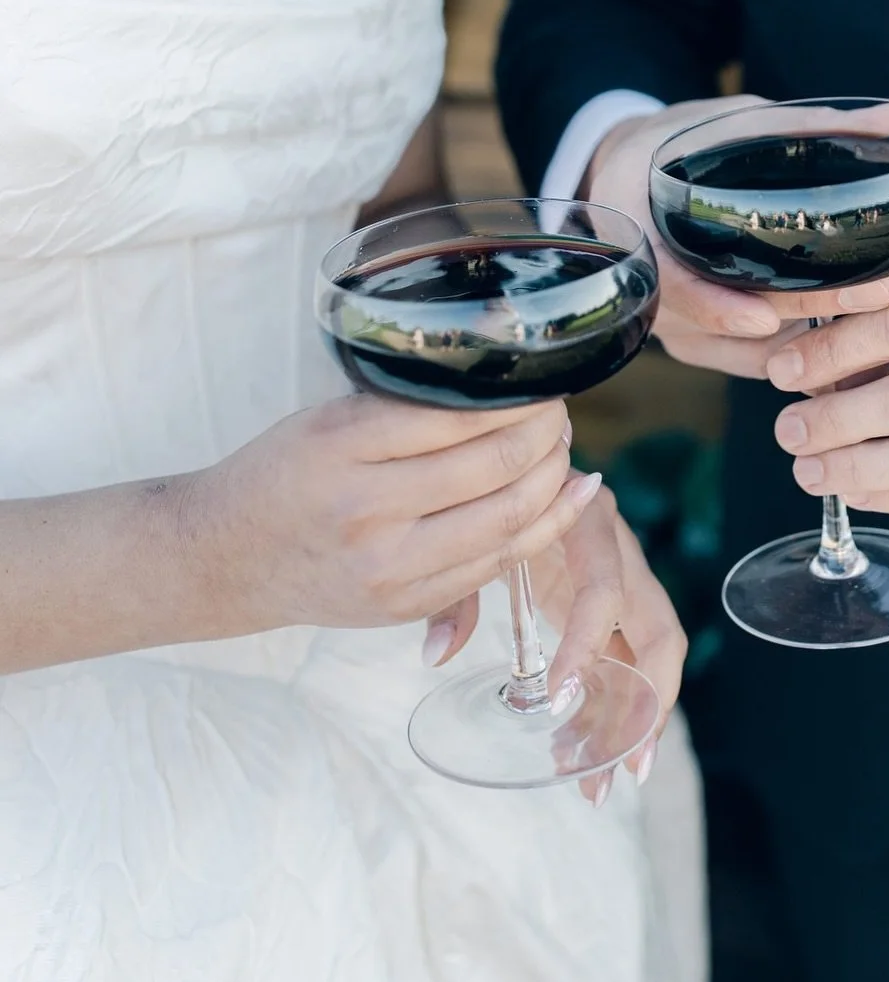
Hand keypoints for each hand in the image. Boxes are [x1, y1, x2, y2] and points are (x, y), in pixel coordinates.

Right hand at [189, 394, 599, 635]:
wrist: (225, 557)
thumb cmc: (284, 474)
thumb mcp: (327, 420)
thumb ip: (405, 410)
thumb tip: (502, 386)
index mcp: (343, 445)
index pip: (461, 416)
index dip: (518, 397)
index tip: (541, 377)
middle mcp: (367, 510)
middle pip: (496, 467)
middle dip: (545, 433)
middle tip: (558, 409)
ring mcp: (388, 567)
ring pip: (507, 519)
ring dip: (553, 478)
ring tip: (562, 447)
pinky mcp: (404, 605)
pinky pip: (495, 564)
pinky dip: (544, 528)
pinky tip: (570, 497)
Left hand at [427, 486, 685, 802]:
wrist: (506, 458)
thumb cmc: (487, 495)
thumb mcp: (468, 535)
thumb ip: (453, 592)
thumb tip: (436, 655)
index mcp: (586, 524)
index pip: (603, 592)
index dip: (588, 645)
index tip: (559, 699)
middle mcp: (619, 555)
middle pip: (658, 634)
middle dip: (648, 705)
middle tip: (625, 768)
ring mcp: (622, 585)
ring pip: (650, 659)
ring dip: (634, 721)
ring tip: (602, 782)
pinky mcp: (612, 609)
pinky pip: (627, 662)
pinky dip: (613, 709)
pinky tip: (587, 754)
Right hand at [585, 99, 888, 376]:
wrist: (628, 181)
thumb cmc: (678, 146)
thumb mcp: (725, 123)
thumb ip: (805, 125)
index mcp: (639, 231)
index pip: (671, 284)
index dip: (714, 306)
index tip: (763, 319)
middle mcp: (652, 290)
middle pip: (731, 318)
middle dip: (807, 309)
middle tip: (876, 293)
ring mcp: (673, 325)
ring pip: (747, 352)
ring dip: (810, 341)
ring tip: (879, 315)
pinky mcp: (697, 344)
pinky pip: (751, 362)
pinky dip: (800, 352)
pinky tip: (852, 335)